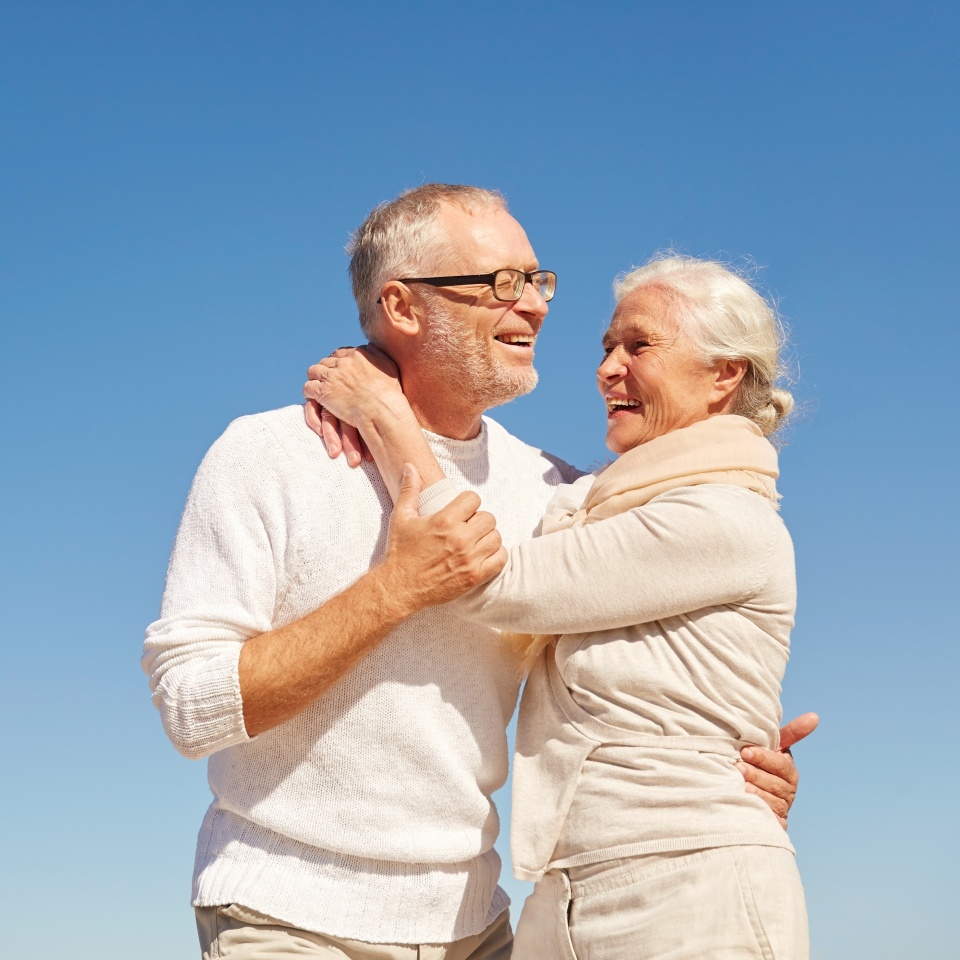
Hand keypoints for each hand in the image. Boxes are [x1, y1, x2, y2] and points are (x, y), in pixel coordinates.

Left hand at [304, 346, 401, 466]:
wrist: (381, 410)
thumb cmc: (389, 393)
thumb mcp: (389, 366)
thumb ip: (377, 353)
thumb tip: (369, 345)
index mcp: (357, 355)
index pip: (340, 353)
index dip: (337, 361)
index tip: (338, 369)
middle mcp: (342, 362)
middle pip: (326, 361)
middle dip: (326, 369)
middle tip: (328, 380)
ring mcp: (331, 377)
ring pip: (314, 371)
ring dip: (315, 378)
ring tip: (318, 386)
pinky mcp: (323, 392)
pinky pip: (308, 387)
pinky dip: (309, 392)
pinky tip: (313, 396)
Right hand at [376, 465, 506, 614]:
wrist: (399, 587)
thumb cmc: (400, 552)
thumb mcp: (401, 517)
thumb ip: (410, 490)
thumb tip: (410, 467)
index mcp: (444, 521)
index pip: (474, 499)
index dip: (468, 503)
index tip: (461, 511)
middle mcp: (460, 538)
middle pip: (489, 517)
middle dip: (478, 520)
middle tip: (467, 527)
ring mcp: (469, 559)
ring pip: (496, 537)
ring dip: (487, 537)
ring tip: (474, 541)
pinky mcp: (474, 577)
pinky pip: (500, 559)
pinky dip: (496, 556)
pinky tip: (482, 555)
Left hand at [736, 712, 818, 828]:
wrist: (747, 791)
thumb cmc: (760, 762)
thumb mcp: (773, 747)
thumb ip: (792, 733)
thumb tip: (815, 716)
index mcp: (789, 772)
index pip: (780, 766)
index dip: (764, 758)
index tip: (746, 751)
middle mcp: (788, 793)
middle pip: (774, 785)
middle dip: (755, 775)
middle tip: (737, 767)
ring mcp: (780, 810)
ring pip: (770, 803)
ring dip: (754, 794)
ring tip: (738, 785)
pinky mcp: (772, 825)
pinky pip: (766, 821)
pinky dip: (756, 813)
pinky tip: (743, 805)